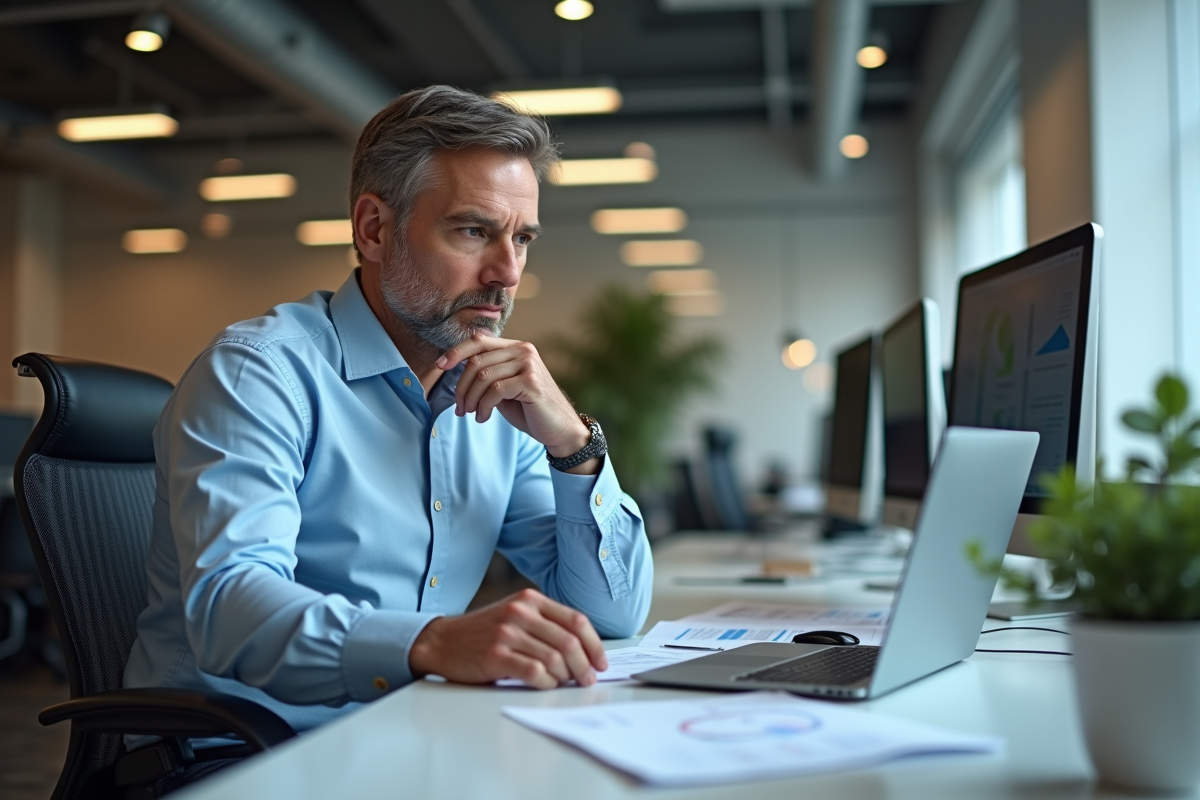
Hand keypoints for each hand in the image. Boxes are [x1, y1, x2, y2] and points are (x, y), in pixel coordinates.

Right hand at [408, 589, 608, 688]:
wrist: (441, 641)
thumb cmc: (482, 634)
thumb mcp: (515, 615)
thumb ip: (545, 625)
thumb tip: (584, 652)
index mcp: (530, 600)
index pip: (576, 620)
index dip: (594, 644)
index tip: (600, 662)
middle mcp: (520, 612)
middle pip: (569, 641)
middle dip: (585, 665)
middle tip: (587, 680)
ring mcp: (507, 632)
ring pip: (554, 658)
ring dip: (565, 677)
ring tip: (563, 683)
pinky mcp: (496, 655)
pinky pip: (535, 672)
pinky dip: (546, 682)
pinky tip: (544, 685)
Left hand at [437, 335, 595, 467]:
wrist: (559, 429)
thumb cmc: (529, 409)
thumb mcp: (504, 387)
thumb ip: (487, 373)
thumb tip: (455, 365)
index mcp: (516, 348)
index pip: (479, 341)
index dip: (456, 352)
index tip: (439, 366)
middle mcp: (524, 350)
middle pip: (476, 361)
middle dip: (461, 387)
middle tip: (460, 409)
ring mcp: (529, 365)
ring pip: (483, 377)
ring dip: (471, 400)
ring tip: (472, 414)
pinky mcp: (531, 382)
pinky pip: (495, 391)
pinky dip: (483, 407)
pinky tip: (484, 418)